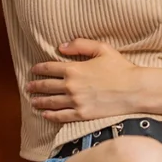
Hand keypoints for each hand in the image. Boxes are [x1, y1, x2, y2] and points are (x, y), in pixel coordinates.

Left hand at [26, 39, 140, 123]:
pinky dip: (51, 116)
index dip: (39, 69)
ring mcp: (76, 102)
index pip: (50, 68)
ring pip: (51, 102)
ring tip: (33, 102)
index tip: (33, 70)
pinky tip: (45, 115)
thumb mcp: (102, 49)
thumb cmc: (120, 68)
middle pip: (47, 86)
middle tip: (28, 87)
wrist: (134, 90)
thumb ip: (80, 44)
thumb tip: (61, 47)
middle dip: (35, 86)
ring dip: (39, 102)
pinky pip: (61, 116)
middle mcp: (71, 86)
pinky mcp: (82, 114)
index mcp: (74, 69)